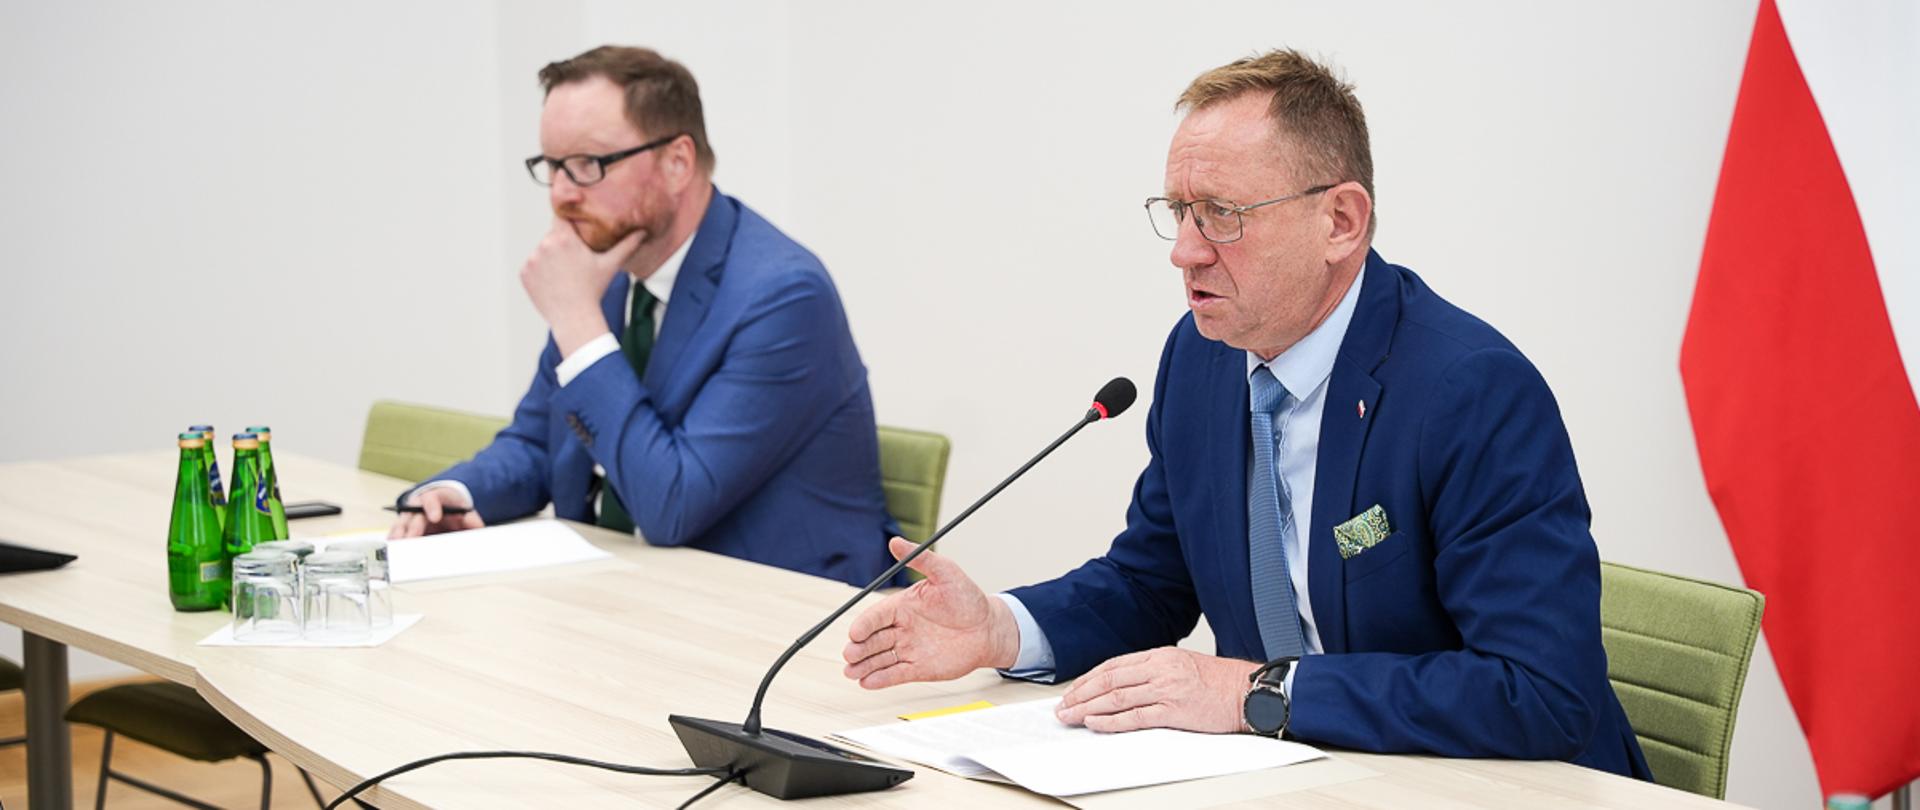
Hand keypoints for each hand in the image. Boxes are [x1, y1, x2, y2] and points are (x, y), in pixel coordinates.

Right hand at [387, 486, 484, 538]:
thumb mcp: (464, 510)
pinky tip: (392, 548)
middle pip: (412, 514)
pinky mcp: (404, 525)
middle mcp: (418, 504)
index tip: (435, 517)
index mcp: (435, 498)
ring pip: (401, 522)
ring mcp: (409, 515)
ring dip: (398, 534)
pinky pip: (396, 531)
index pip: (432, 499)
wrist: (443, 503)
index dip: (432, 507)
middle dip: (412, 527)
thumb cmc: (451, 507)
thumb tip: (477, 527)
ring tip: (397, 546)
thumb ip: (471, 519)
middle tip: (411, 539)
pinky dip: (395, 539)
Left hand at [519, 216, 644, 355]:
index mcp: (564, 238)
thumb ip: (626, 245)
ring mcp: (532, 259)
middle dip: (561, 243)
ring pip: (541, 251)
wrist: (574, 318)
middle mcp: (544, 244)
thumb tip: (642, 231)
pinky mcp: (524, 273)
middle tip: (574, 260)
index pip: (562, 217)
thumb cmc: (594, 290)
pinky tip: (553, 282)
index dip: (569, 222)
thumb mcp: (611, 265)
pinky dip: (540, 271)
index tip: (575, 229)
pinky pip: (532, 266)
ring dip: (550, 257)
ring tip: (564, 274)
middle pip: (552, 235)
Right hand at [842, 537, 1021, 687]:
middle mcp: (900, 628)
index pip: (876, 616)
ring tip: (851, 672)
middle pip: (872, 639)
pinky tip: (867, 683)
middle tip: (849, 655)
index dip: (864, 624)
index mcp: (902, 606)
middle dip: (858, 648)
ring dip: (863, 666)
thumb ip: (921, 560)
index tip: (855, 632)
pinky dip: (880, 679)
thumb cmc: (968, 598)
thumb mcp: (946, 573)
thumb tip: (895, 542)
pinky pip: (895, 674)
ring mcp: (908, 649)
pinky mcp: (918, 668)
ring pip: (880, 659)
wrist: (988, 628)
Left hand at [1054, 647, 1259, 733]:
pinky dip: (1110, 721)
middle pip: (1109, 680)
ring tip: (1069, 717)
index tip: (1073, 690)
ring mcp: (1166, 689)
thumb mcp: (1182, 665)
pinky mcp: (1174, 711)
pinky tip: (1094, 723)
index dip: (1088, 679)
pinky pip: (1134, 717)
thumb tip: (1123, 685)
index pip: (1113, 665)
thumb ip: (1154, 671)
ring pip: (1116, 698)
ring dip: (1087, 708)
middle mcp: (1160, 669)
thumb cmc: (1219, 682)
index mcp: (1160, 655)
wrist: (1248, 692)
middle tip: (1062, 706)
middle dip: (1080, 694)